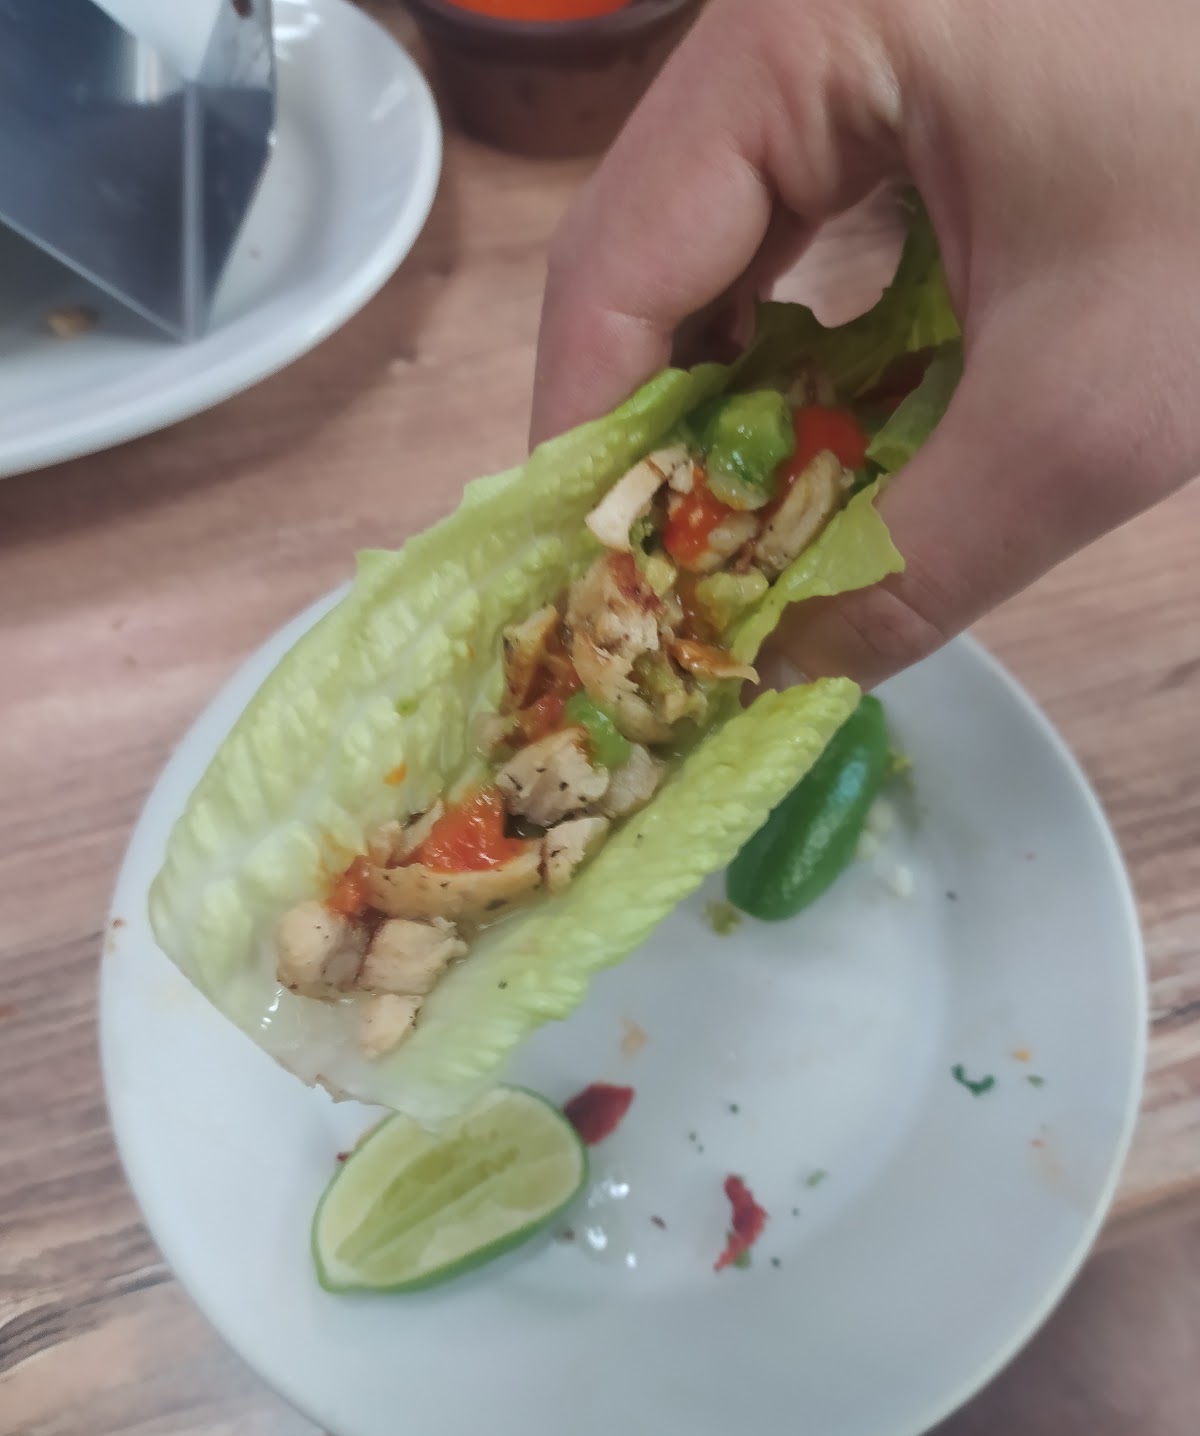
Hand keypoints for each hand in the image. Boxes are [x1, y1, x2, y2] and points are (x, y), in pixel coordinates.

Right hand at [532, 0, 1199, 684]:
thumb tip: (788, 674)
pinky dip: (817, 346)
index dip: (586, 440)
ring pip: (735, 246)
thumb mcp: (1087, 405)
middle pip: (658, 256)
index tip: (590, 586)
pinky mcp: (927, 69)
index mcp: (801, 33)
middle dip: (661, 436)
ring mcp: (866, 37)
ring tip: (747, 534)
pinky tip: (841, 436)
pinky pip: (818, 226)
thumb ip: (915, 561)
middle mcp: (802, 16)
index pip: (616, 263)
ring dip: (737, 402)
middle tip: (670, 585)